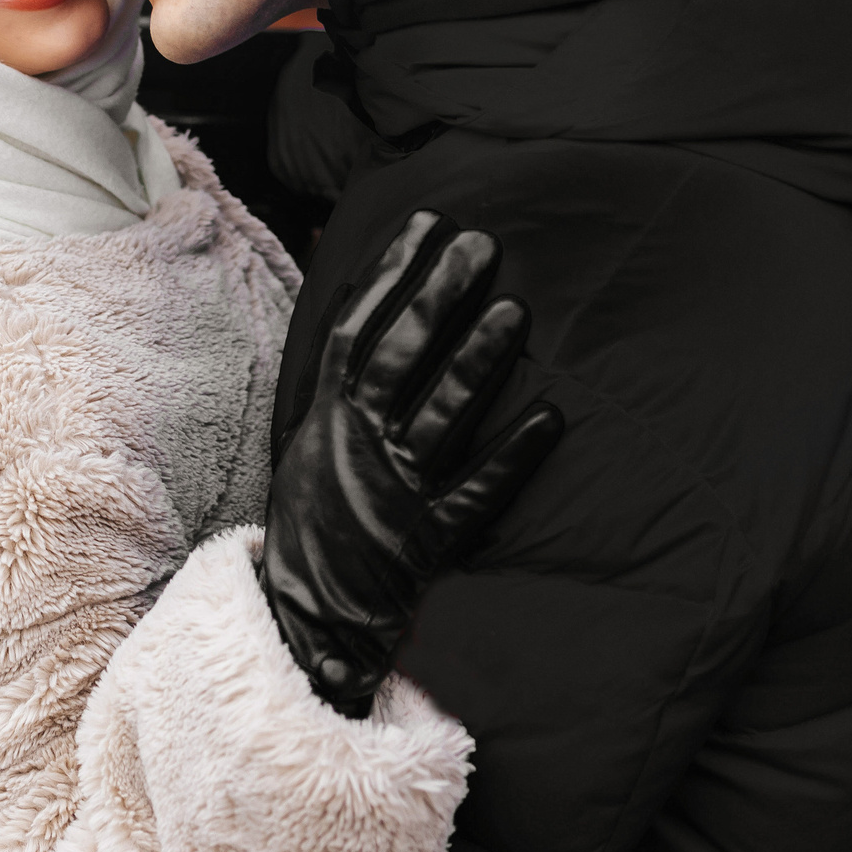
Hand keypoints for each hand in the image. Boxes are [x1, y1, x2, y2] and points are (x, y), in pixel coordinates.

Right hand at [261, 211, 566, 716]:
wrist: (300, 625)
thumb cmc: (314, 523)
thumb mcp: (306, 446)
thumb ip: (339, 388)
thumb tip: (371, 315)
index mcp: (322, 420)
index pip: (354, 331)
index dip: (390, 275)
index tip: (427, 226)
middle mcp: (354, 448)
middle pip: (399, 359)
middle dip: (439, 298)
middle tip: (482, 246)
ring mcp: (391, 494)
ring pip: (439, 418)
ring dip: (477, 364)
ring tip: (517, 312)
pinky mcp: (426, 544)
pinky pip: (475, 497)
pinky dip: (512, 458)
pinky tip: (551, 418)